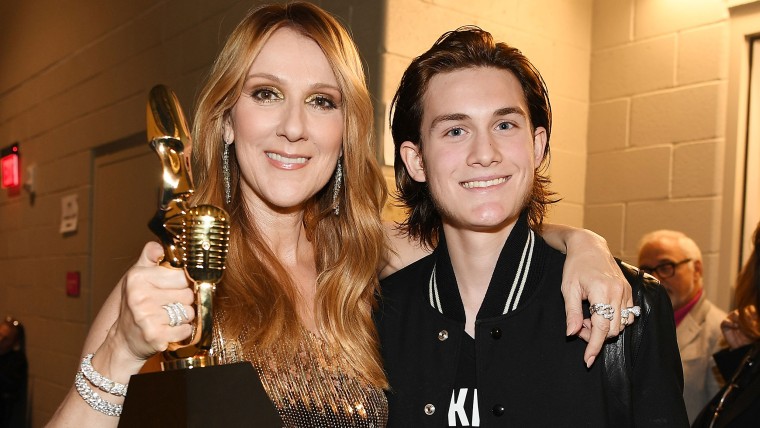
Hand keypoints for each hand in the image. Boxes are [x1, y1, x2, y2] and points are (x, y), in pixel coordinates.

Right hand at [99, 242, 194, 369]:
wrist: (124, 340)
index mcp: (137, 277)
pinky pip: (185, 329)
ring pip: (189, 312)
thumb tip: (159, 246)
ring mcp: (147, 317)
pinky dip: (181, 331)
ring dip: (183, 317)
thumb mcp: (138, 277)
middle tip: (169, 305)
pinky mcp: (155, 336)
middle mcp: (140, 296)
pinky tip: (168, 329)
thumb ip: (149, 258)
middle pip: (188, 294)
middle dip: (184, 301)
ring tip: (168, 317)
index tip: (173, 288)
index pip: (182, 276)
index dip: (182, 284)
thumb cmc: (135, 305)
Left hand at [559, 229, 632, 367]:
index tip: (588, 360)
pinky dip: (614, 320)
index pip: (601, 328)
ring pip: (622, 325)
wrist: (589, 246)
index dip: (594, 346)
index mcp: (603, 291)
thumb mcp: (568, 289)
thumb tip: (571, 334)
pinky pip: (628, 316)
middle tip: (578, 323)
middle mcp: (619, 293)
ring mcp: (627, 292)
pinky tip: (599, 312)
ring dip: (605, 328)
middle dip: (595, 335)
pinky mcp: (629, 292)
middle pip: (613, 330)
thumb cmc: (575, 266)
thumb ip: (570, 312)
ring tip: (587, 316)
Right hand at [721, 308, 755, 349]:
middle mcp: (739, 316)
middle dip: (746, 316)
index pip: (749, 308)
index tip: (756, 318)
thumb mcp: (755, 330)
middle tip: (751, 323)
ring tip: (743, 326)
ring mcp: (731, 320)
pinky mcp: (724, 325)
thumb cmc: (750, 339)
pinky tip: (736, 326)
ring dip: (739, 319)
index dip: (752, 311)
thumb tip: (757, 315)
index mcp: (747, 315)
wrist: (742, 347)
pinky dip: (730, 323)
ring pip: (734, 314)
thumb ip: (755, 323)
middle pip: (741, 310)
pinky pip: (726, 321)